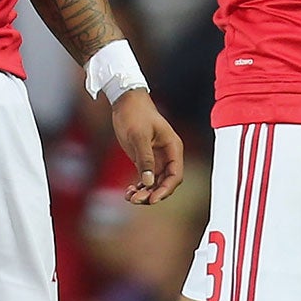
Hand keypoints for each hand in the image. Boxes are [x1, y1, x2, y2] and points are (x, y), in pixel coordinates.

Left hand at [110, 88, 183, 204]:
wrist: (125, 101)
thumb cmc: (135, 113)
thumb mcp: (139, 136)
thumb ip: (145, 159)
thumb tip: (148, 182)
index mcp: (173, 148)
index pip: (175, 175)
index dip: (165, 189)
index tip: (152, 198)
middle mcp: (167, 155)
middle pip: (165, 182)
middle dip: (152, 193)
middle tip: (135, 199)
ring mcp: (156, 158)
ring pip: (154, 183)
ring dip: (144, 192)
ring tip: (130, 196)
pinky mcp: (144, 159)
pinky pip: (145, 179)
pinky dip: (138, 187)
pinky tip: (128, 191)